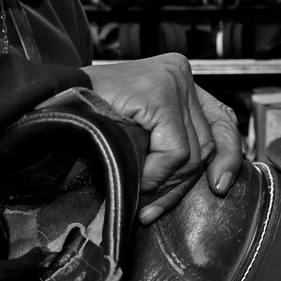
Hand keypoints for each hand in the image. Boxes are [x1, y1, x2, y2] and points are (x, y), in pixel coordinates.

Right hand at [82, 53, 241, 224]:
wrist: (51, 100)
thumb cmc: (91, 116)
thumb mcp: (142, 129)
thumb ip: (174, 142)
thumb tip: (215, 181)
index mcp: (179, 78)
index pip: (221, 119)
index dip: (229, 155)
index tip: (220, 186)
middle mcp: (181, 73)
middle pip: (206, 144)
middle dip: (181, 184)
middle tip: (152, 206)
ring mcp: (172, 79)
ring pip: (192, 153)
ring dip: (164, 183)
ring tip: (138, 190)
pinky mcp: (159, 92)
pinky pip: (175, 151)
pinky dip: (156, 173)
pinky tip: (135, 174)